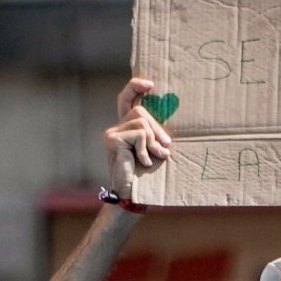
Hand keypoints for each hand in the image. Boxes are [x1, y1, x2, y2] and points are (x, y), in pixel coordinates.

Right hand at [103, 75, 173, 195]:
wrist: (133, 195)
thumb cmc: (147, 175)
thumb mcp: (154, 148)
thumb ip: (155, 133)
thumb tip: (169, 118)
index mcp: (125, 127)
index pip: (126, 98)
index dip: (136, 87)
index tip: (151, 84)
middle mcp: (116, 128)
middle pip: (140, 112)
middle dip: (157, 129)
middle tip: (165, 147)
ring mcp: (112, 133)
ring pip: (141, 123)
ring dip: (153, 142)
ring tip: (154, 157)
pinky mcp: (112, 139)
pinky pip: (139, 134)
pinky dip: (146, 149)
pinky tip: (144, 163)